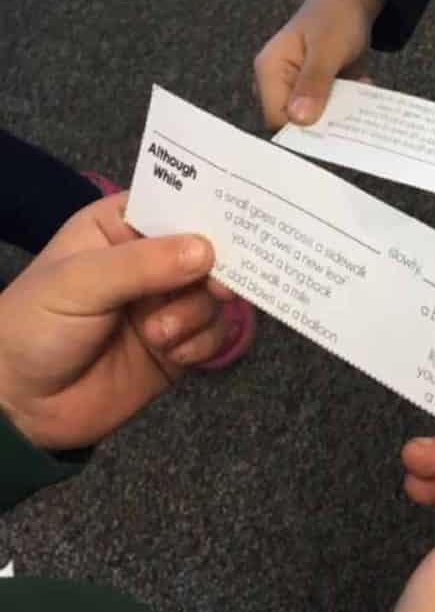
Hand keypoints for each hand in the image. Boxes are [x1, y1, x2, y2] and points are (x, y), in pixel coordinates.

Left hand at [0, 194, 232, 449]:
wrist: (19, 408)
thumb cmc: (36, 326)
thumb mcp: (79, 283)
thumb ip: (143, 265)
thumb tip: (208, 251)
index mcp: (122, 228)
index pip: (175, 203)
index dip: (206, 209)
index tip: (235, 223)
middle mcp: (152, 260)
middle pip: (208, 249)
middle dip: (214, 269)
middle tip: (216, 286)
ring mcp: (168, 302)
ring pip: (215, 293)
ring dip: (195, 314)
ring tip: (159, 335)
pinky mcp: (180, 342)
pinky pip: (215, 332)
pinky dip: (202, 342)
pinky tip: (173, 354)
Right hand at [254, 0, 385, 128]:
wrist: (352, 0)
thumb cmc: (335, 16)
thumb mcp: (327, 49)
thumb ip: (314, 82)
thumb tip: (299, 119)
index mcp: (269, 71)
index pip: (276, 118)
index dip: (302, 129)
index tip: (333, 129)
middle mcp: (278, 83)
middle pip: (295, 123)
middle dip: (326, 122)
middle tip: (352, 110)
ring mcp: (296, 88)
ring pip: (315, 119)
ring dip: (340, 113)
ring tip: (360, 92)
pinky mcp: (315, 92)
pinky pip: (329, 111)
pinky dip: (347, 106)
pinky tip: (361, 86)